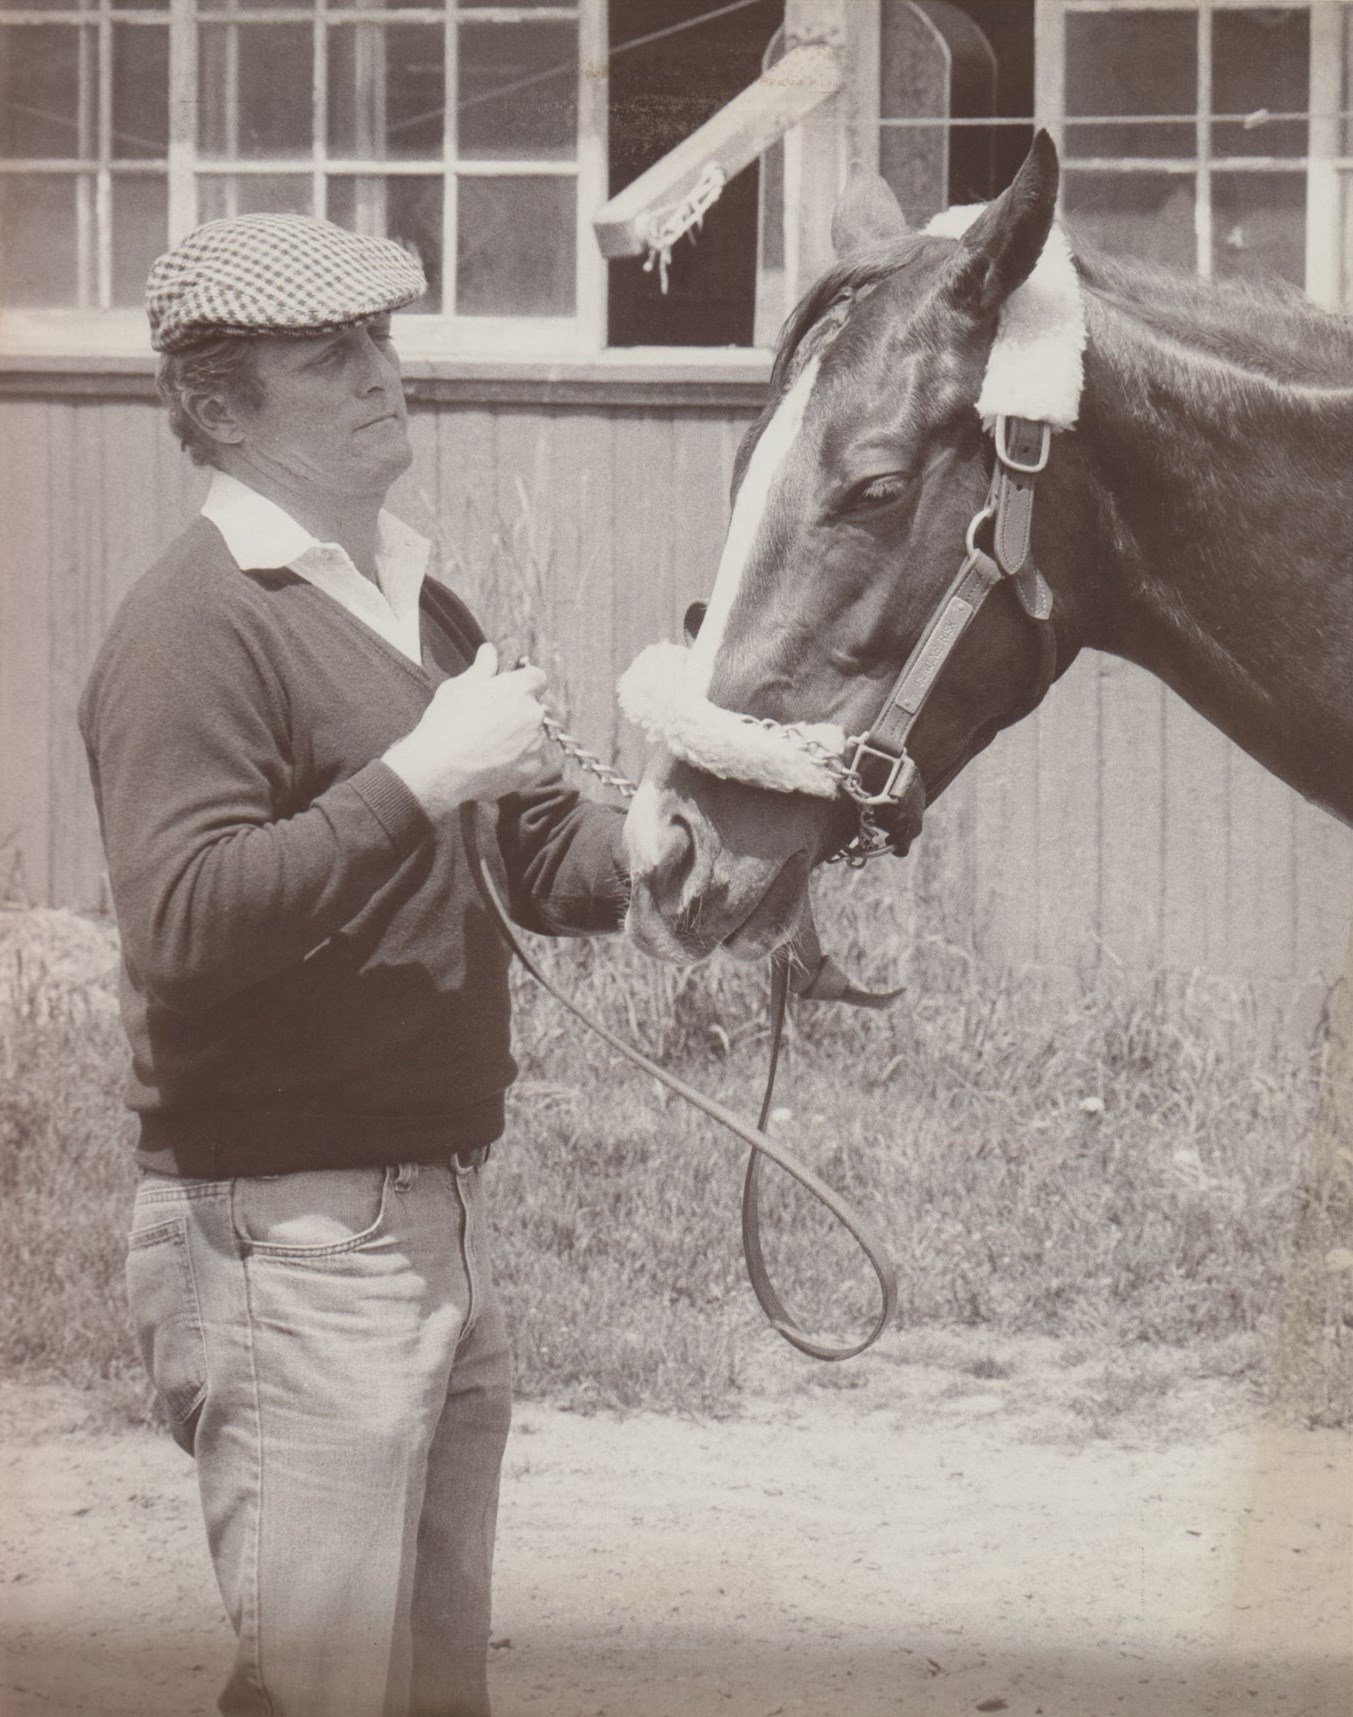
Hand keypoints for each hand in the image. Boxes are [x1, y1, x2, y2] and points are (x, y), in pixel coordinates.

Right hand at [383, 643, 547, 817]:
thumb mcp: (458, 687)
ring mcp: (534, 743)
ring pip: (532, 736)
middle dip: (518, 712)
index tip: (509, 690)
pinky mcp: (530, 769)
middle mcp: (533, 714)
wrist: (439, 768)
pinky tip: (492, 762)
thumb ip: (481, 668)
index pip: (537, 677)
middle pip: (533, 708)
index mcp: (518, 688)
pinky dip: (516, 761)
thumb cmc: (446, 722)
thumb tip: (489, 650)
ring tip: (487, 745)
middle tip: (490, 721)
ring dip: (518, 737)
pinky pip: (529, 761)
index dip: (524, 683)